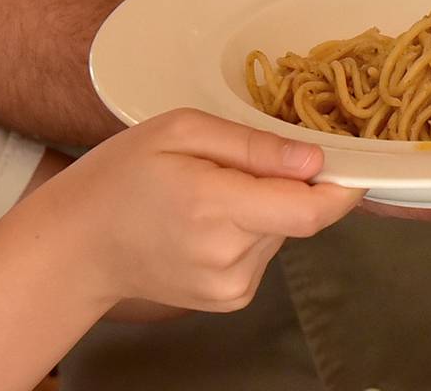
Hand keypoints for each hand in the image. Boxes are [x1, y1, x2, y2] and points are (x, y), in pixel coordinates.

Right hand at [33, 109, 362, 312]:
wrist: (78, 245)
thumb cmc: (120, 177)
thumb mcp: (180, 131)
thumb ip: (253, 146)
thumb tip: (314, 159)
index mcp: (216, 208)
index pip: (311, 210)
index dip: (341, 186)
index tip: (353, 164)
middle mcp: (229, 257)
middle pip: (297, 216)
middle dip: (285, 185)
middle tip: (234, 165)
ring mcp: (230, 286)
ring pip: (281, 233)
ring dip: (264, 209)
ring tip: (209, 195)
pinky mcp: (229, 299)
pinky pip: (262, 254)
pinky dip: (248, 232)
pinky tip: (206, 223)